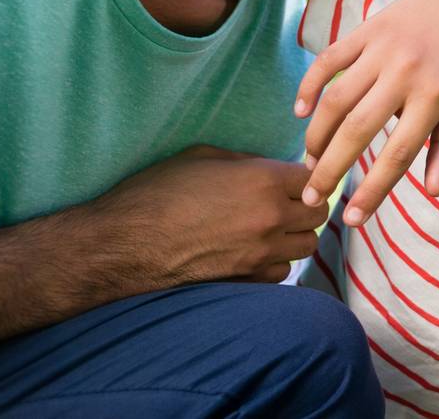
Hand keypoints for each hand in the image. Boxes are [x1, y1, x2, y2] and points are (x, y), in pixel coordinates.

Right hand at [91, 146, 326, 285]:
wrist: (120, 245)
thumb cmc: (154, 193)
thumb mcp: (202, 157)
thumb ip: (246, 162)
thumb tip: (270, 168)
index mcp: (263, 180)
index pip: (313, 177)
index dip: (305, 176)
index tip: (294, 179)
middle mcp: (271, 217)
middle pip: (318, 213)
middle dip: (307, 205)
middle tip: (288, 203)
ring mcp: (261, 253)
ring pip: (306, 245)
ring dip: (295, 236)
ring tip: (272, 229)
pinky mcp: (246, 280)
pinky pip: (282, 273)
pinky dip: (275, 263)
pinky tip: (256, 253)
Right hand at [296, 0, 438, 225]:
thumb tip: (432, 192)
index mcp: (435, 96)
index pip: (397, 155)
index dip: (373, 191)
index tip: (352, 220)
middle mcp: (405, 73)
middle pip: (356, 131)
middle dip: (329, 170)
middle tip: (310, 198)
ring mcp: (383, 48)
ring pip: (335, 99)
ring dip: (316, 135)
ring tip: (308, 162)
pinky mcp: (367, 28)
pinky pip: (329, 60)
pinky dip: (309, 86)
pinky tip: (300, 113)